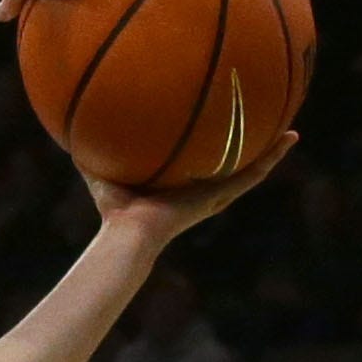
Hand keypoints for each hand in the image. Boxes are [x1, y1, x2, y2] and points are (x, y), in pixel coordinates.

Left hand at [84, 133, 297, 243]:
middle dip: (246, 149)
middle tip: (265, 128)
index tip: (221, 131)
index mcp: (180, 187)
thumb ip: (91, 152)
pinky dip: (270, 157)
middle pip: (231, 167)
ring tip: (289, 132)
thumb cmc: (113, 210)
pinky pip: (252, 174)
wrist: (129, 233)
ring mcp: (214, 194)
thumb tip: (72, 130)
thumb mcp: (101, 172)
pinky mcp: (221, 195)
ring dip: (270, 152)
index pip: (201, 166)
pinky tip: (286, 138)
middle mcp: (202, 191)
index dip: (211, 151)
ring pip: (250, 170)